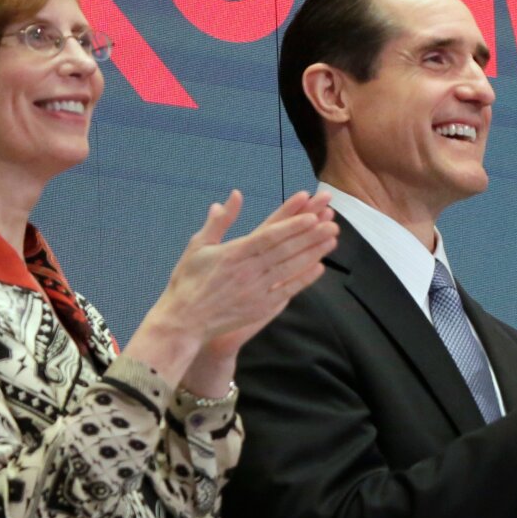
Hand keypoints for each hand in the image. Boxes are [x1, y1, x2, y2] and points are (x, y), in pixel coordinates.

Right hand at [140, 190, 338, 387]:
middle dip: (310, 235)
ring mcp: (256, 289)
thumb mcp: (199, 246)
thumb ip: (220, 221)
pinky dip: (304, 279)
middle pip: (286, 249)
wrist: (184, 321)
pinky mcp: (261, 307)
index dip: (292, 224)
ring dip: (313, 252)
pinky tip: (319, 267)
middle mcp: (248, 270)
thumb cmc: (188, 281)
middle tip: (332, 222)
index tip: (311, 214)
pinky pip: (287, 290)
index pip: (269, 235)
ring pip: (290, 267)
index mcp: (234, 252)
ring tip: (332, 239)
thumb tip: (234, 196)